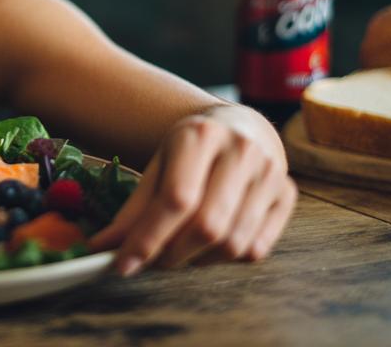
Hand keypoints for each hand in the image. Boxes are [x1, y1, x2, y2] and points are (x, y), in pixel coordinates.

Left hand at [87, 106, 296, 275]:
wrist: (240, 127)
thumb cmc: (191, 150)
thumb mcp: (157, 164)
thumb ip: (134, 208)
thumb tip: (102, 248)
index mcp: (201, 135)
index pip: (176, 199)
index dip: (148, 238)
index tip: (123, 264)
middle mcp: (242, 150)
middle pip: (207, 225)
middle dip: (172, 255)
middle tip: (151, 262)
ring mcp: (271, 172)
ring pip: (233, 243)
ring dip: (198, 261)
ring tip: (179, 252)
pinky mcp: (288, 194)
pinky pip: (256, 248)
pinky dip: (226, 258)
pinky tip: (209, 246)